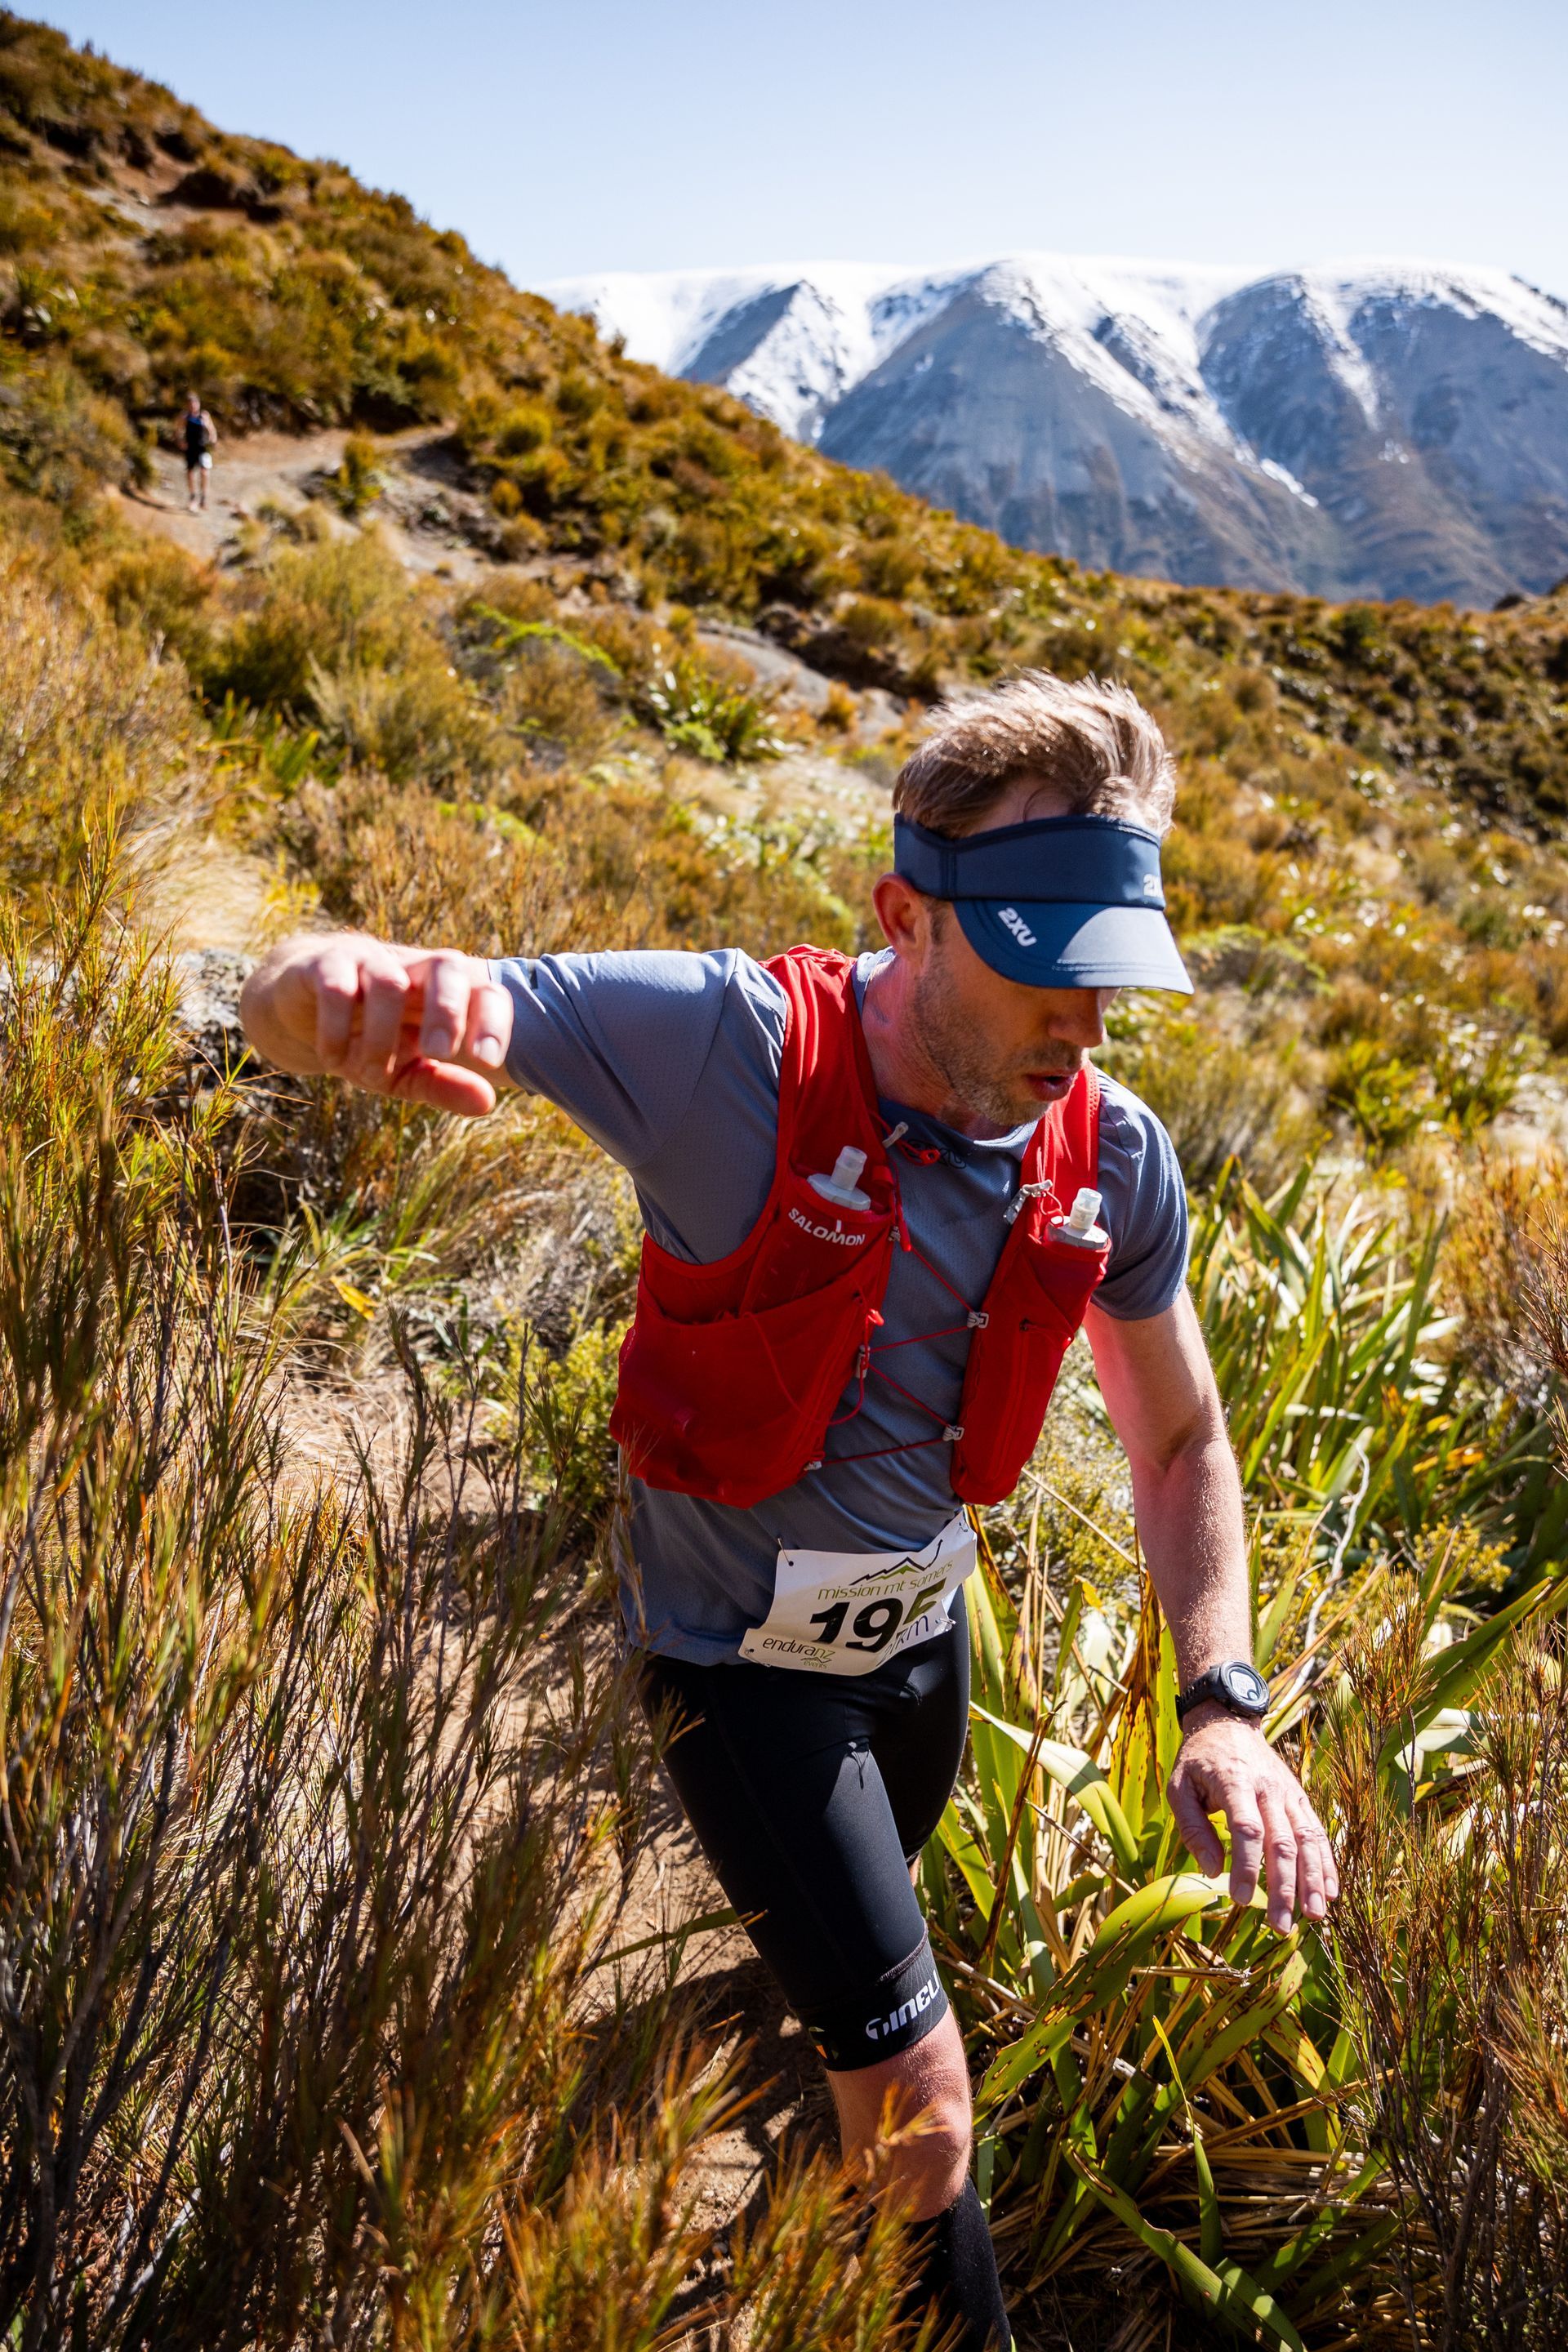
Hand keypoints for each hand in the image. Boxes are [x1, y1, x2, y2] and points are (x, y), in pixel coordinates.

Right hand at [240, 933, 513, 1117]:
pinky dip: (336, 1029)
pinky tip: (333, 1059)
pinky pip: (336, 987)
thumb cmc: (365, 1042)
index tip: (487, 1062)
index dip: (494, 1022)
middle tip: (437, 1053)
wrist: (298, 1012)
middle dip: (447, 1011)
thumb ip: (444, 1085)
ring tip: (373, 1074)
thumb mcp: (405, 1073)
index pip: (485, 992)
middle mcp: (413, 969)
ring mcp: (369, 961)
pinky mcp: (324, 964)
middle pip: (448, 966)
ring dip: (383, 1036)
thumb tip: (487, 1102)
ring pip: (388, 983)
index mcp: (444, 994)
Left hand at [1165, 1707, 1338, 1934]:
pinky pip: (1318, 1833)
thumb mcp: (1179, 1787)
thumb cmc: (1198, 1761)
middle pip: (1282, 1841)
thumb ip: (1194, 1829)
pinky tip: (1332, 1893)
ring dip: (1313, 1881)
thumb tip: (1213, 1872)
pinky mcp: (1300, 1799)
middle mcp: (1268, 1788)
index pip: (1247, 1829)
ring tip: (1315, 1917)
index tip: (1242, 1901)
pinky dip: (1327, 1864)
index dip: (1248, 1866)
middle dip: (1285, 1887)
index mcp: (1234, 1782)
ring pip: (1307, 1840)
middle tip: (1282, 1926)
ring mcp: (1289, 1793)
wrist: (1228, 1722)